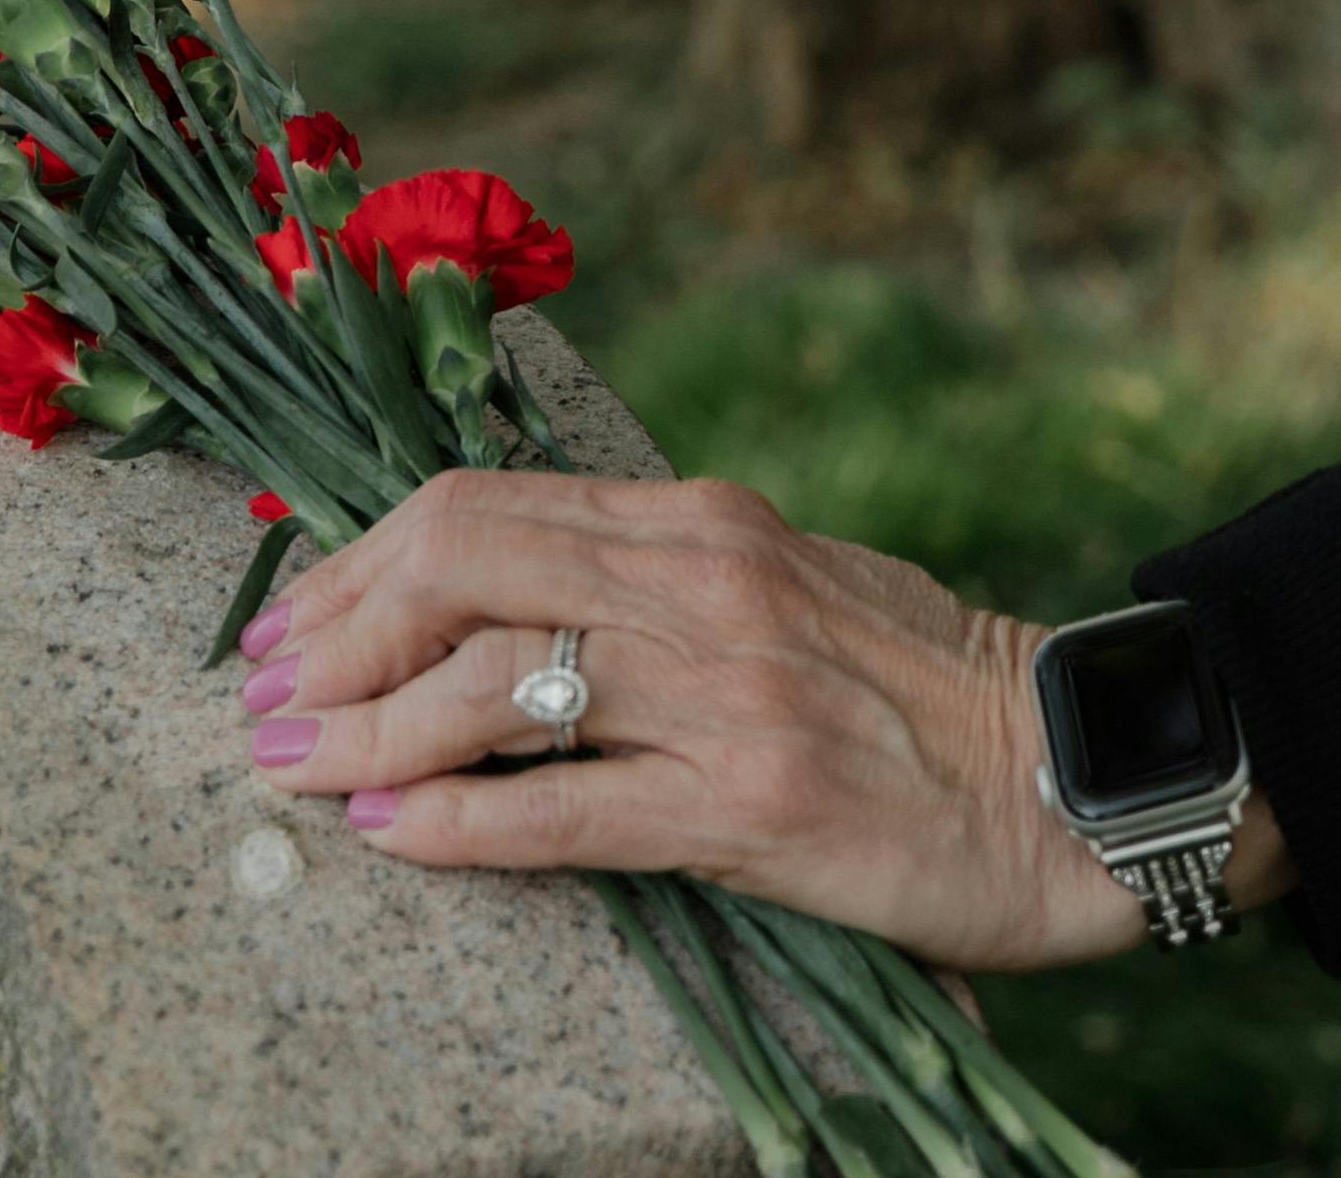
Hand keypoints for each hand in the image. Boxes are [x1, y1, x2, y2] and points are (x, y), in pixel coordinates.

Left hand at [240, 469, 1168, 972]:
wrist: (1077, 772)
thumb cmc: (924, 691)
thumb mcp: (790, 586)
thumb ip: (662, 579)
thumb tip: (514, 599)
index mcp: (706, 520)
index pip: (481, 504)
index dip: (358, 562)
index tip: (290, 623)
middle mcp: (707, 582)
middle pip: (460, 563)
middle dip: (335, 631)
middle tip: (263, 699)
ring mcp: (728, 692)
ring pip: (492, 682)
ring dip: (365, 729)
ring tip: (299, 771)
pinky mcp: (753, 806)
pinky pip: (567, 810)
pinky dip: (458, 823)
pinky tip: (394, 835)